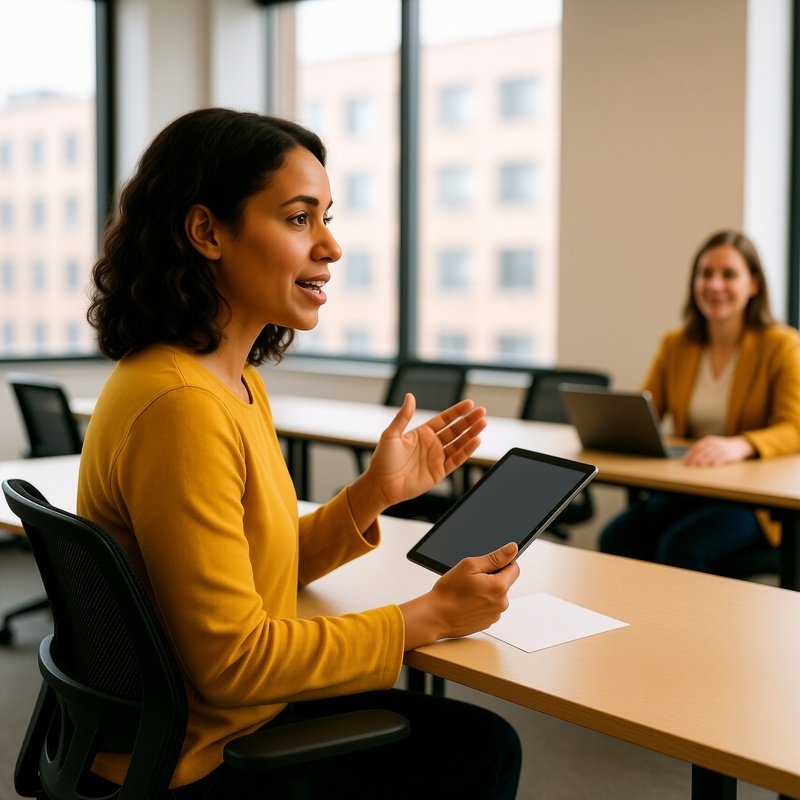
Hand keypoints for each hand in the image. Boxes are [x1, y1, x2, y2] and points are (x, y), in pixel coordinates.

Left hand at [362, 393, 486, 508]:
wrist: (381, 485)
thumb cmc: (382, 460)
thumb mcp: (391, 434)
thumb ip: (403, 416)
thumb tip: (410, 396)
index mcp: (422, 433)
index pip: (444, 419)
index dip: (457, 412)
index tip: (470, 403)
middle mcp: (432, 444)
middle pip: (455, 430)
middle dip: (469, 421)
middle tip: (482, 412)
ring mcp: (437, 458)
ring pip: (459, 444)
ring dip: (471, 434)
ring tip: (483, 424)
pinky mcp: (439, 472)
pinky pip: (456, 460)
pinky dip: (467, 451)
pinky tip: (476, 441)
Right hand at [400, 542, 519, 649]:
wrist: (436, 616)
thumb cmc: (449, 592)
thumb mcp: (470, 566)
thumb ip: (494, 557)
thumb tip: (512, 549)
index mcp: (499, 587)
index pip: (514, 568)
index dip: (501, 563)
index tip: (486, 566)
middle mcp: (501, 603)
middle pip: (505, 582)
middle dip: (492, 577)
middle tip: (472, 579)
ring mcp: (495, 615)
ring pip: (496, 595)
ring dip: (486, 591)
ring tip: (467, 592)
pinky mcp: (487, 622)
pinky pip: (489, 606)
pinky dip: (481, 602)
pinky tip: (467, 601)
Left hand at [684, 435, 754, 465]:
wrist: (739, 445)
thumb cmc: (721, 446)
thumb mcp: (712, 443)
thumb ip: (702, 448)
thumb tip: (689, 456)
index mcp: (709, 440)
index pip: (697, 447)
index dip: (691, 454)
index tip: (686, 460)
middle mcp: (715, 443)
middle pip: (703, 451)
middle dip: (695, 458)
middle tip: (690, 464)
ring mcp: (722, 448)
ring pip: (711, 455)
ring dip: (704, 460)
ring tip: (699, 465)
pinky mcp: (729, 454)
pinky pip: (721, 458)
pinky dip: (716, 461)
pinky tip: (712, 465)